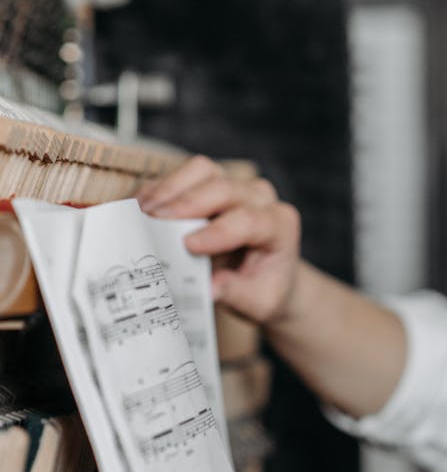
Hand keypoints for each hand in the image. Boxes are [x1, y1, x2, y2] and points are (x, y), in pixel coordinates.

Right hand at [136, 155, 302, 325]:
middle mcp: (261, 199)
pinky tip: (141, 207)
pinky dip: (162, 189)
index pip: (249, 221)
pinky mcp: (213, 181)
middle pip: (224, 188)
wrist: (266, 275)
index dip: (217, 231)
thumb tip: (209, 289)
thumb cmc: (263, 286)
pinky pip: (186, 175)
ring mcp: (237, 185)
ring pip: (203, 171)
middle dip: (186, 204)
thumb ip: (236, 293)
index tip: (188, 245)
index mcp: (280, 225)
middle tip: (154, 223)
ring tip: (143, 213)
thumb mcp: (258, 300)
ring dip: (169, 190)